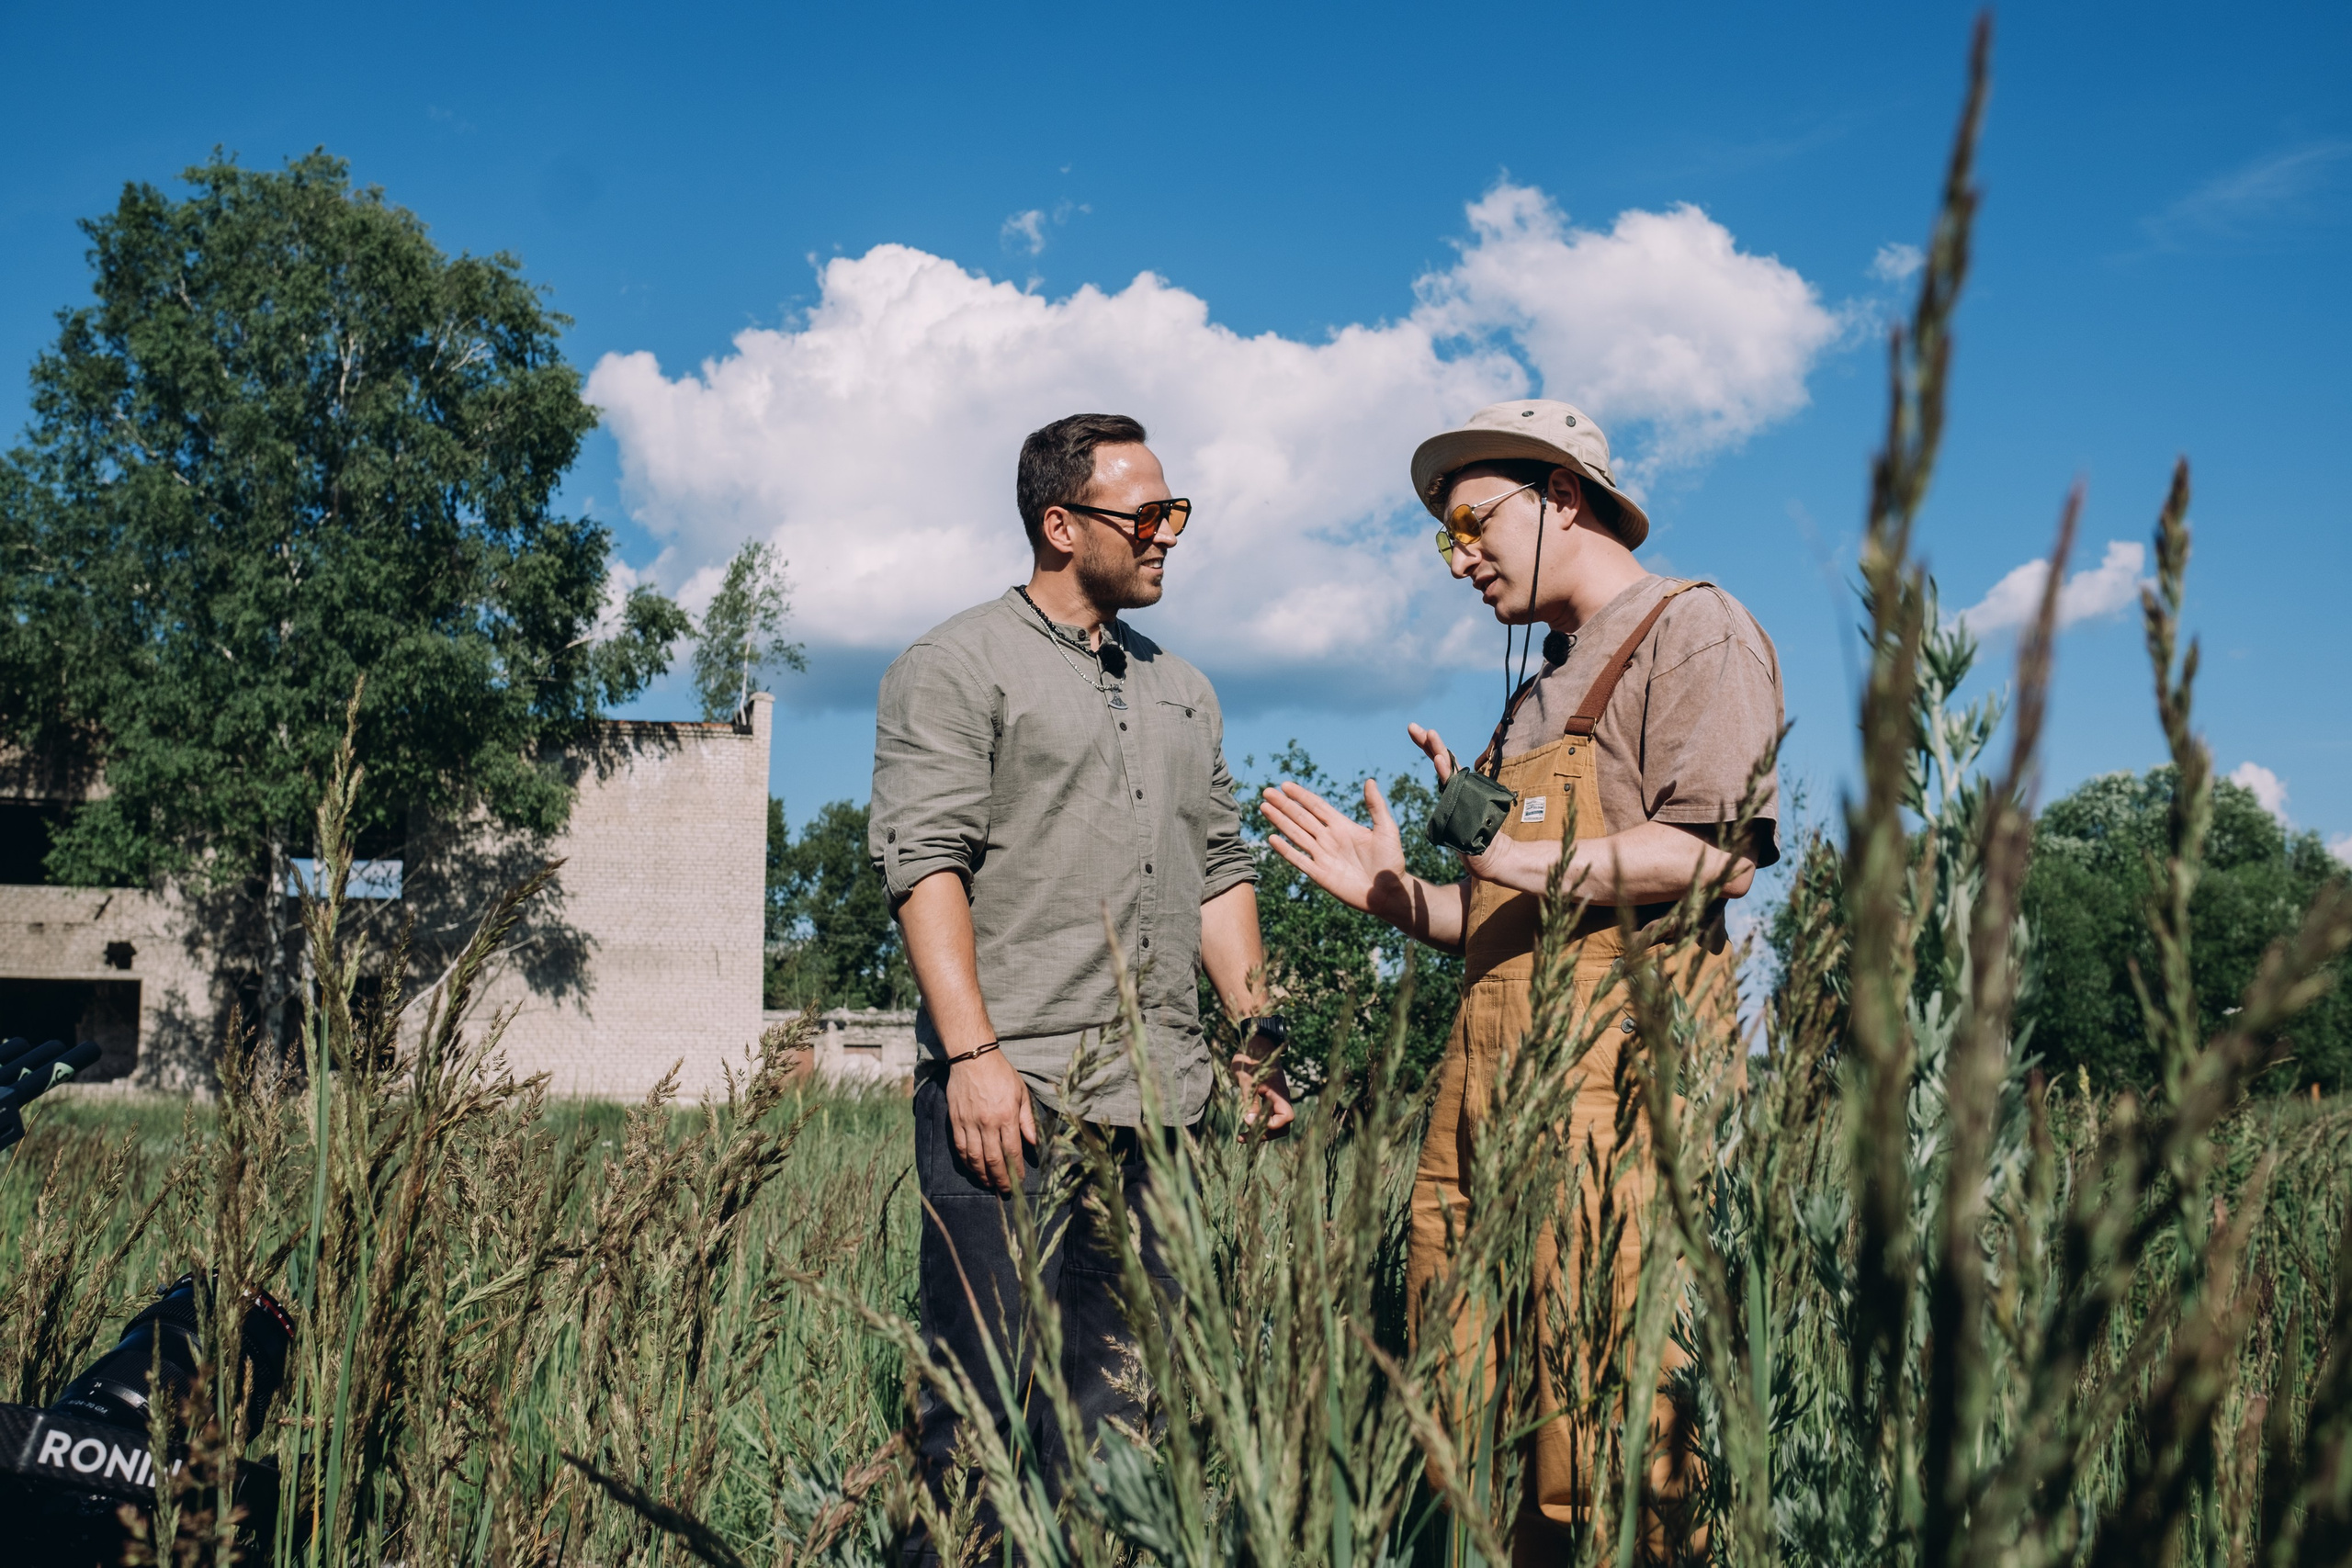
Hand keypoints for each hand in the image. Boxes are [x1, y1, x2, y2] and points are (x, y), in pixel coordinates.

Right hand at [945, 1049, 1036, 1194]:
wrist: (972, 1058)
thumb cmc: (1001, 1074)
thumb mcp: (1021, 1093)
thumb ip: (1027, 1119)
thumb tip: (1034, 1143)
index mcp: (1006, 1116)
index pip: (1012, 1151)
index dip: (1015, 1169)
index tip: (1019, 1180)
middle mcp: (987, 1122)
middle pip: (993, 1159)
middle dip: (1000, 1178)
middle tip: (1004, 1190)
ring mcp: (969, 1122)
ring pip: (975, 1157)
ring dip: (982, 1174)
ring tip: (989, 1183)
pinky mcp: (955, 1120)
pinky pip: (960, 1147)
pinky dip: (966, 1162)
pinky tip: (972, 1169)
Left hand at [1231, 1049, 1294, 1138]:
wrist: (1254, 1044)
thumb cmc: (1250, 1060)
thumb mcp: (1246, 1081)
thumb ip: (1249, 1101)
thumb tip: (1250, 1121)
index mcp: (1279, 1093)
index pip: (1286, 1117)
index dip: (1271, 1124)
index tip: (1252, 1121)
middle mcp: (1280, 1098)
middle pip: (1283, 1125)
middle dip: (1266, 1134)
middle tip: (1245, 1136)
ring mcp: (1276, 1099)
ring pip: (1275, 1123)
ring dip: (1261, 1131)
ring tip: (1242, 1136)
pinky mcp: (1269, 1098)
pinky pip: (1268, 1115)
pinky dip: (1258, 1123)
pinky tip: (1244, 1124)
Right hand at [1261, 777, 1409, 917]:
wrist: (1390, 893)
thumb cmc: (1391, 861)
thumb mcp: (1386, 829)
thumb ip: (1376, 806)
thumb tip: (1369, 780)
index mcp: (1343, 826)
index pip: (1317, 806)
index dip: (1301, 796)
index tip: (1285, 785)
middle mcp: (1329, 839)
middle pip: (1301, 818)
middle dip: (1284, 805)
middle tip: (1267, 792)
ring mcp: (1323, 856)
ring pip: (1296, 835)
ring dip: (1280, 822)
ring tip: (1264, 808)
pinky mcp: (1320, 875)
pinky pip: (1299, 860)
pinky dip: (1285, 850)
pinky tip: (1272, 838)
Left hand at [1409, 720, 1532, 887]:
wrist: (1493, 856)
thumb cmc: (1475, 842)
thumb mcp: (1453, 824)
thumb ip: (1449, 814)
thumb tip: (1444, 811)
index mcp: (1455, 788)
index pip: (1440, 762)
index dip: (1427, 746)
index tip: (1414, 730)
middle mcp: (1461, 786)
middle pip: (1443, 759)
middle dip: (1428, 742)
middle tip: (1413, 727)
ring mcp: (1466, 793)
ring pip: (1449, 767)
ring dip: (1438, 750)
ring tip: (1428, 733)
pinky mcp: (1469, 802)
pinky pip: (1454, 785)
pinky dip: (1446, 771)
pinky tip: (1438, 759)